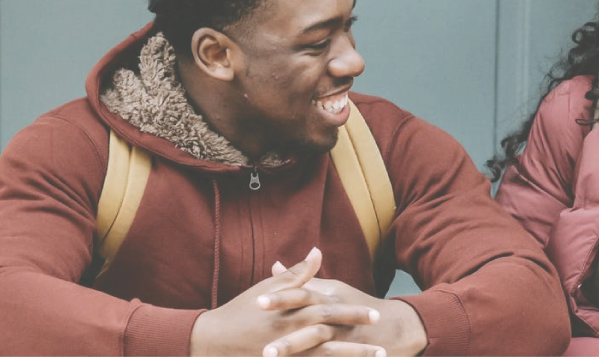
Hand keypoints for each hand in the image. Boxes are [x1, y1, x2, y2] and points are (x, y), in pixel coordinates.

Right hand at [191, 248, 384, 356]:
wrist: (215, 339)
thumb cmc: (243, 310)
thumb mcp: (269, 289)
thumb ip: (296, 273)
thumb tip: (317, 252)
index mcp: (292, 311)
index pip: (329, 310)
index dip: (353, 312)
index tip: (375, 313)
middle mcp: (293, 332)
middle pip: (333, 336)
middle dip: (360, 339)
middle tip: (383, 344)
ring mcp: (288, 352)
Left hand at [259, 259, 427, 356]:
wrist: (397, 326)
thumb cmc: (356, 304)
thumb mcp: (330, 288)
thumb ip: (302, 279)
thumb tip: (274, 265)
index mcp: (328, 298)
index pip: (301, 295)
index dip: (280, 298)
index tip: (257, 302)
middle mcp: (337, 317)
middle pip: (309, 323)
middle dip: (285, 333)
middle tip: (260, 343)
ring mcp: (346, 338)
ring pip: (321, 346)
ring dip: (297, 351)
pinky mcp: (354, 353)